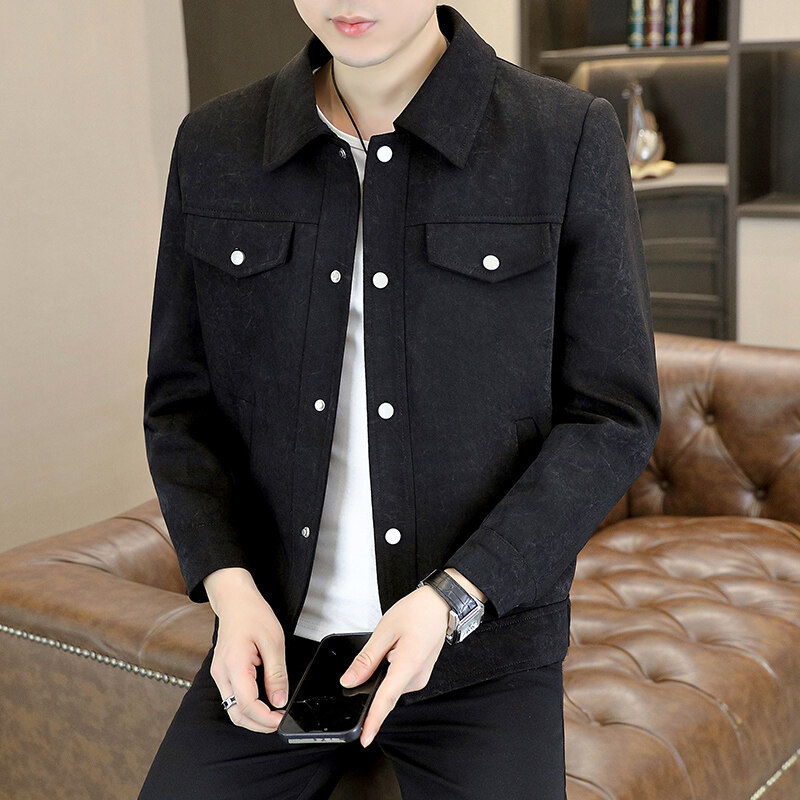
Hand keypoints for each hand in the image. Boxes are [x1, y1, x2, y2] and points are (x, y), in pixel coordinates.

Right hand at [204, 567, 288, 733]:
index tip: (281, 719)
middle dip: (259, 724)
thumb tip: (280, 700)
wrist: (235, 600)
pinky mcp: (222, 673)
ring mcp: (219, 674)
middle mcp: (221, 674)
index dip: (265, 718)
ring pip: (233, 709)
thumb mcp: (274, 641)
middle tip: (280, 721)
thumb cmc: (253, 614)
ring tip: (274, 712)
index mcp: (234, 665)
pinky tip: (263, 701)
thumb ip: (277, 674)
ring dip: (253, 717)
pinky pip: (232, 698)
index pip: (247, 705)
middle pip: (237, 714)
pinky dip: (247, 706)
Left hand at [339, 584, 451, 746]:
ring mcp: (420, 677)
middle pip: (386, 692)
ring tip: (392, 642)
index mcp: (408, 665)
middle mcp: (417, 677)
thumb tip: (350, 680)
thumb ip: (366, 658)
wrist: (441, 604)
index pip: (386, 699)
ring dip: (383, 672)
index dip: (373, 720)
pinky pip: (398, 680)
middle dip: (373, 682)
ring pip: (391, 685)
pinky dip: (390, 670)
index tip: (365, 738)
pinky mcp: (419, 674)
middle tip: (380, 648)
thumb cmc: (417, 612)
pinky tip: (395, 648)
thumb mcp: (385, 630)